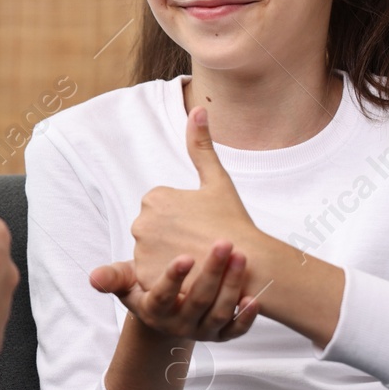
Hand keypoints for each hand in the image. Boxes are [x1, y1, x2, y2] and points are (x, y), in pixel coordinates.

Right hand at [91, 239, 259, 343]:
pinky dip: (246, 318)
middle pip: (198, 301)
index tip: (184, 256)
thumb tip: (94, 278)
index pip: (163, 296)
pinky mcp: (221, 336)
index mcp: (154, 310)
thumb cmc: (147, 287)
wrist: (169, 314)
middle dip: (212, 273)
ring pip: (219, 313)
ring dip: (232, 287)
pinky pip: (235, 330)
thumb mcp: (128, 282)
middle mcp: (178, 324)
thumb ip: (113, 277)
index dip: (173, 279)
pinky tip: (254, 297)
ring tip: (241, 257)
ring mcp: (201, 332)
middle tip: (224, 243)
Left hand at [130, 105, 345, 346]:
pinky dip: (166, 279)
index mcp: (154, 197)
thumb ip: (201, 146)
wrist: (246, 265)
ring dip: (169, 259)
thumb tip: (197, 110)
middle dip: (173, 239)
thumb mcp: (217, 180)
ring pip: (153, 255)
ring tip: (197, 260)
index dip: (183, 220)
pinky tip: (187, 279)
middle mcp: (141, 222)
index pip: (161, 209)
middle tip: (201, 243)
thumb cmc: (233, 222)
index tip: (202, 224)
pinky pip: (151, 277)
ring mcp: (142, 252)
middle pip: (154, 232)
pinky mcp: (146, 278)